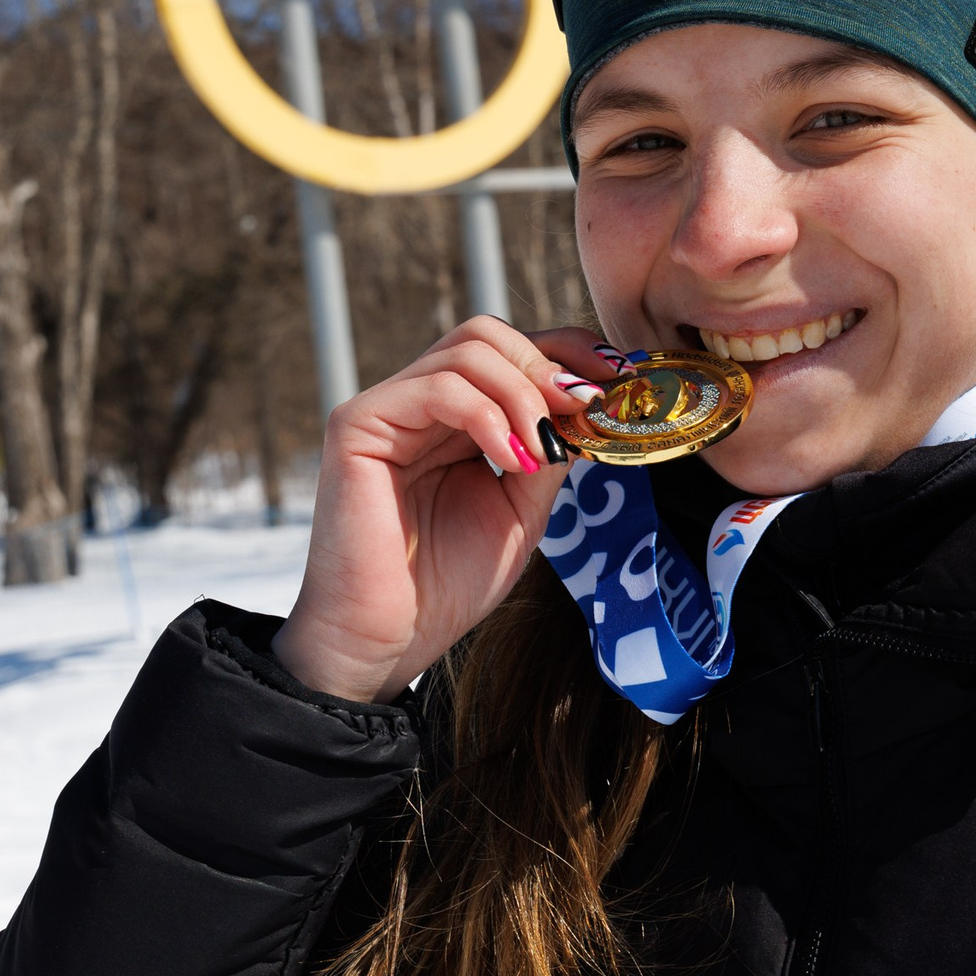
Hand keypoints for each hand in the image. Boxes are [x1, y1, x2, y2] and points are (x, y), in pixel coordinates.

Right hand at [270, 319, 621, 702]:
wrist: (388, 640)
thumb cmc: (446, 584)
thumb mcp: (522, 508)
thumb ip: (550, 450)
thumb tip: (592, 401)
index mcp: (455, 419)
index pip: (511, 352)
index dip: (567, 351)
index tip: (617, 377)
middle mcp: (418, 403)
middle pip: (486, 335)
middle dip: (546, 363)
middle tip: (583, 405)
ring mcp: (387, 409)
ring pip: (467, 351)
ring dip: (524, 392)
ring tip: (543, 447)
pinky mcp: (358, 424)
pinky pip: (437, 387)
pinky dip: (487, 414)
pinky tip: (511, 459)